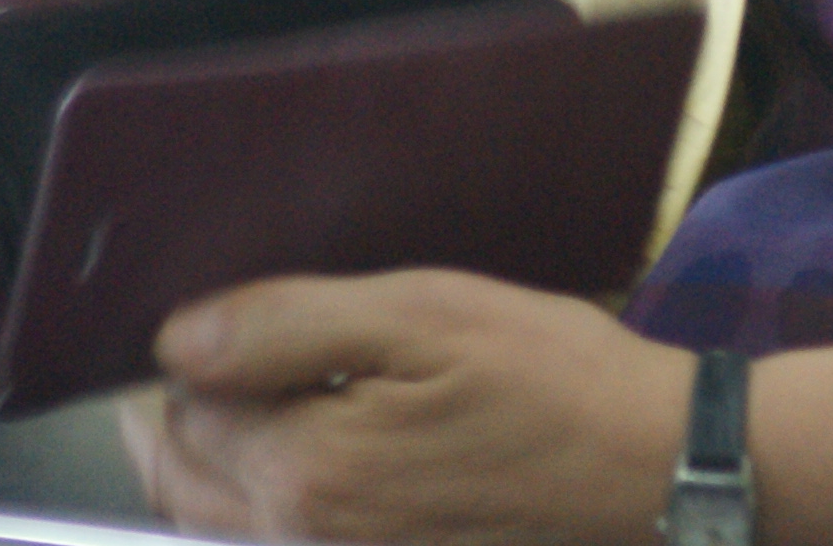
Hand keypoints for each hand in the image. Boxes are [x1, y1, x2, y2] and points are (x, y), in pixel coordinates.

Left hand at [131, 272, 688, 545]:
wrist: (657, 469)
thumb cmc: (552, 379)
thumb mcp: (423, 315)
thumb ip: (285, 326)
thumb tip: (176, 342)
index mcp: (307, 473)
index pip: (177, 410)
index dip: (191, 350)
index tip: (228, 310)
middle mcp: (307, 543)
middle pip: (179, 479)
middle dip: (179, 412)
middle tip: (223, 344)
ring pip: (215, 520)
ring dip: (214, 458)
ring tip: (256, 386)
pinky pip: (274, 541)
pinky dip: (262, 496)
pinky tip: (314, 440)